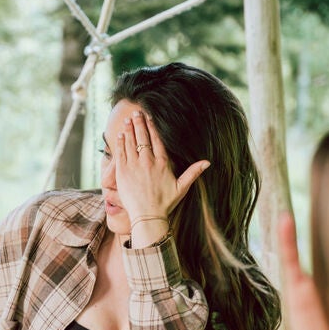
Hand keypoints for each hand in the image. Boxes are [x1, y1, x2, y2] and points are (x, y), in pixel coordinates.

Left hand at [114, 108, 208, 224]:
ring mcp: (134, 165)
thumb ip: (193, 172)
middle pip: (142, 137)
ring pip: (130, 142)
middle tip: (137, 113)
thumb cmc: (165, 203)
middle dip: (139, 123)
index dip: (152, 126)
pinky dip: (120, 142)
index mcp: (162, 163)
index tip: (149, 117)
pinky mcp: (122, 172)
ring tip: (128, 120)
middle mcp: (148, 161)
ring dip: (129, 129)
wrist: (148, 216)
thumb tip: (208, 162)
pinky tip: (120, 134)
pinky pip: (120, 152)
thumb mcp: (182, 187)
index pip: (156, 139)